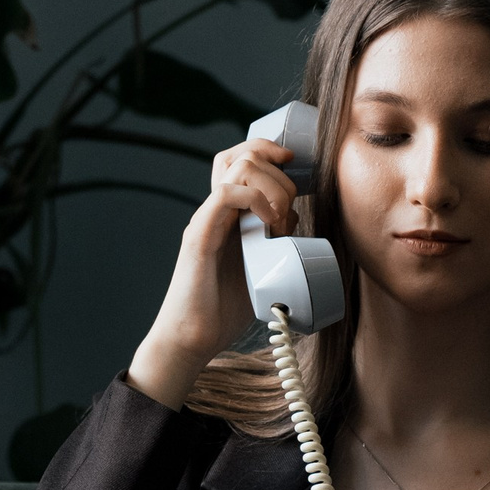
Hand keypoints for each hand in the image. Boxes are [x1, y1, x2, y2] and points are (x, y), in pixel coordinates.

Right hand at [127, 138, 298, 410]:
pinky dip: (255, 199)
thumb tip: (296, 221)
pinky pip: (225, 194)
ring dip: (270, 183)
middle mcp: (215, 210)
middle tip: (290, 202)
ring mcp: (206, 220)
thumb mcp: (262, 267)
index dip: (270, 151)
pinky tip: (270, 222)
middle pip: (241, 154)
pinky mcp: (200, 236)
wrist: (193, 338)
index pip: (242, 159)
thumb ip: (275, 242)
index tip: (295, 165)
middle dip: (277, 167)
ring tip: (281, 216)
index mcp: (229, 214)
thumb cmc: (224, 309)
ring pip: (236, 166)